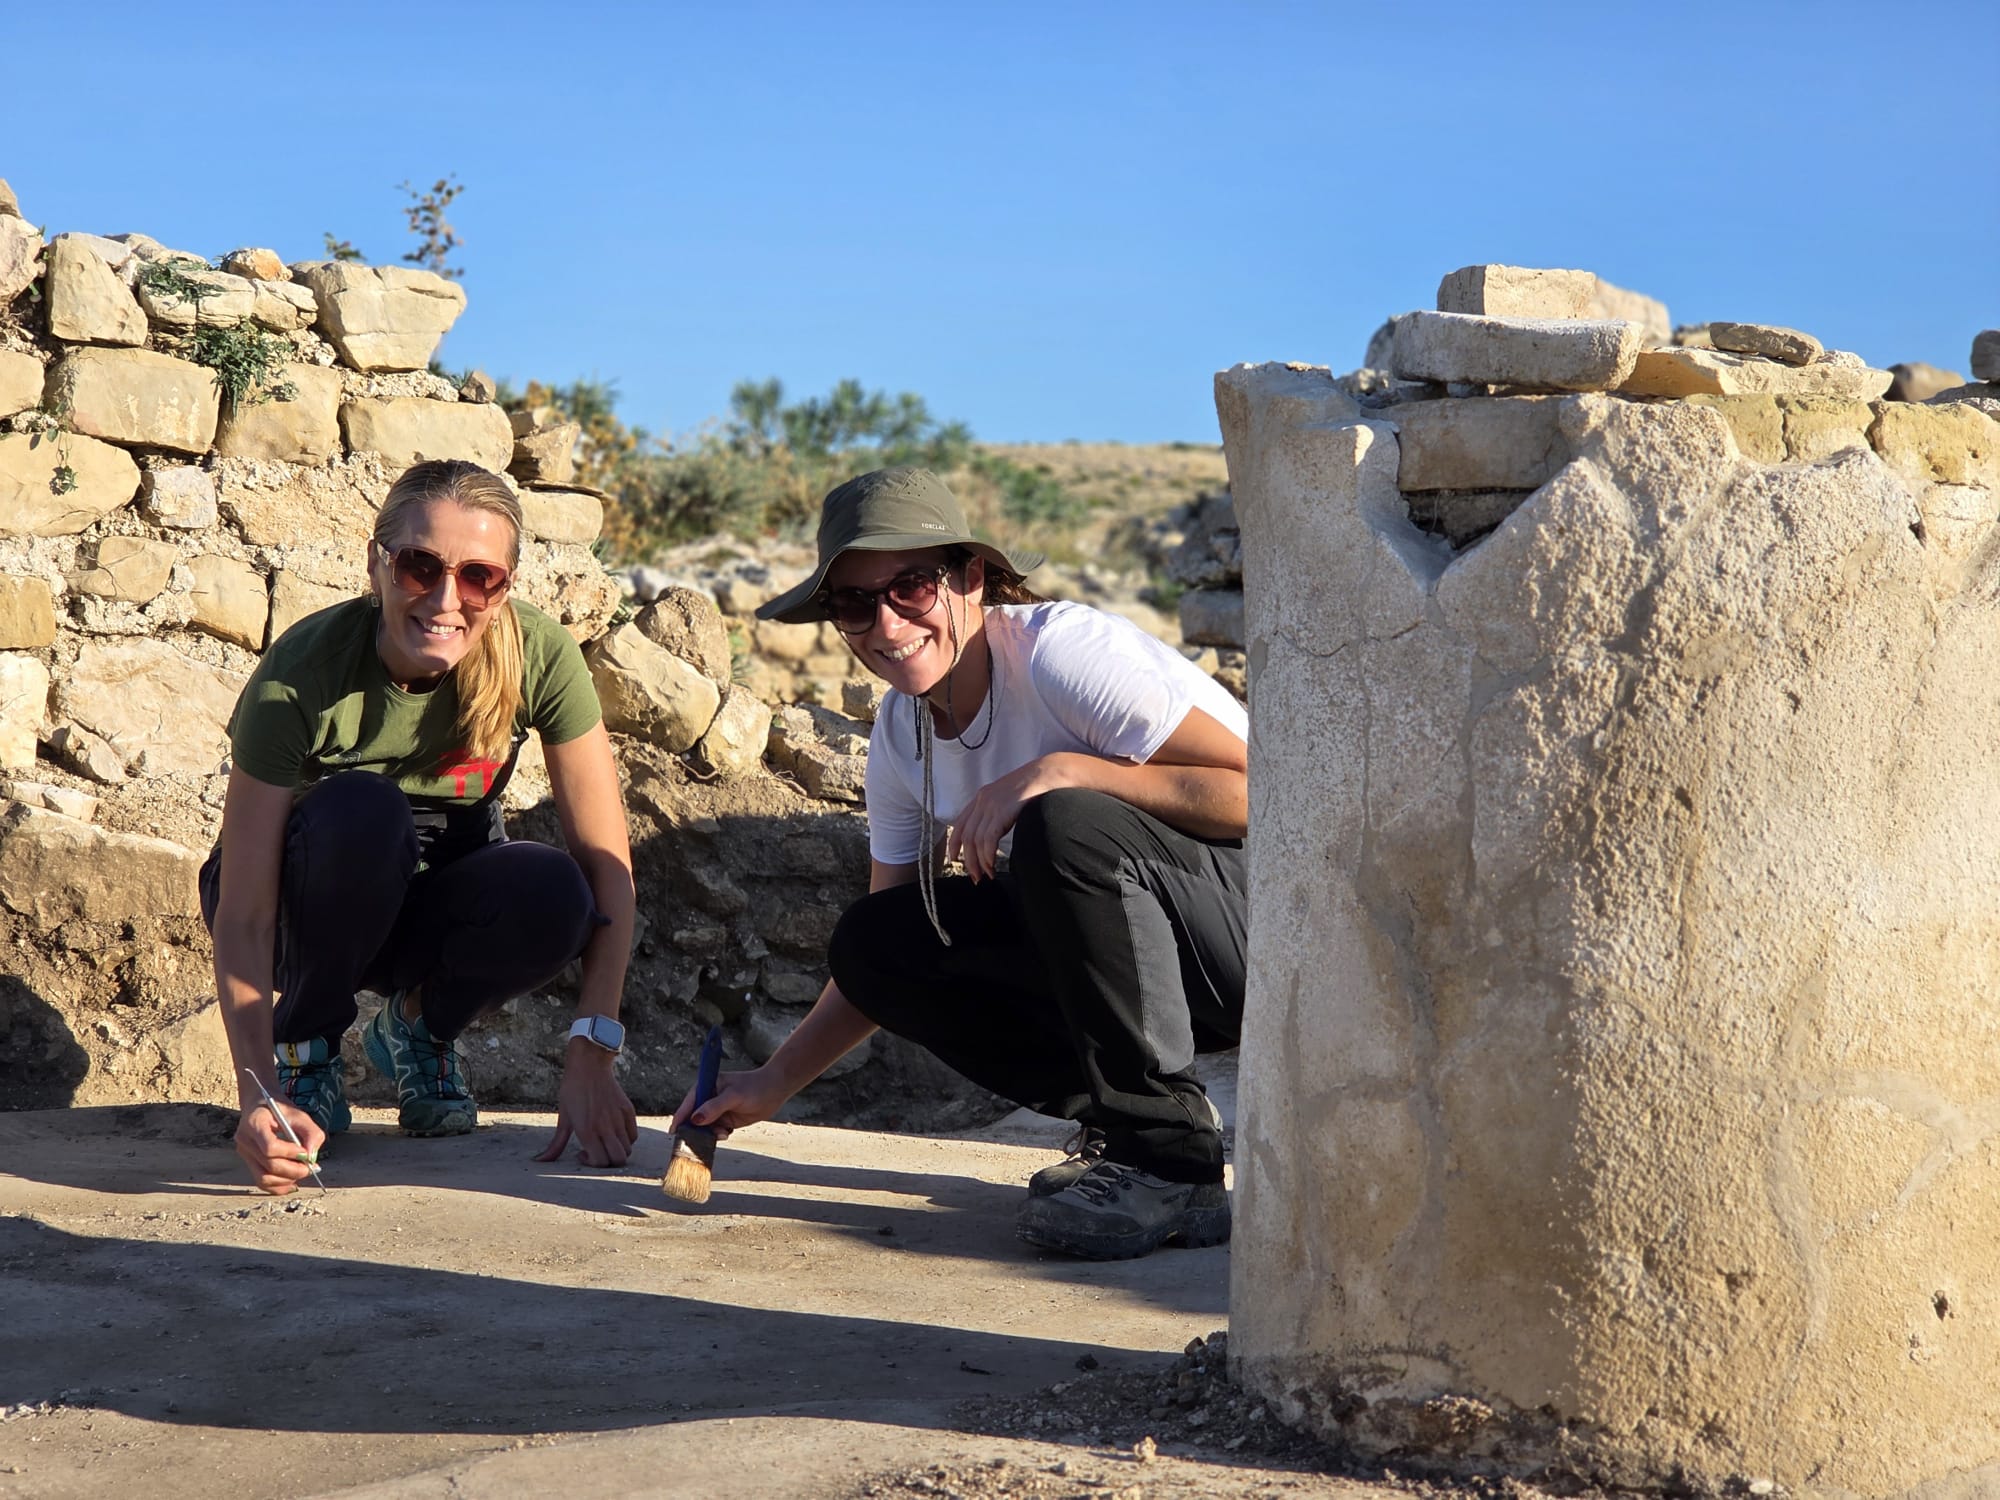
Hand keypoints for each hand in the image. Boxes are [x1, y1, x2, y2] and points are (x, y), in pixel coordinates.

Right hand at [234, 1098, 325, 1195]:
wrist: (259, 1105)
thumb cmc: (279, 1109)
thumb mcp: (299, 1114)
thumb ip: (311, 1133)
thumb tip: (312, 1156)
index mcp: (254, 1124)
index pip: (270, 1147)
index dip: (290, 1153)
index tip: (305, 1152)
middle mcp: (245, 1141)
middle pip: (269, 1165)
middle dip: (294, 1170)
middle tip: (311, 1168)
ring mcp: (244, 1154)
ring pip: (263, 1178)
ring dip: (287, 1180)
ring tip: (303, 1172)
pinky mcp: (248, 1162)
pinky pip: (261, 1182)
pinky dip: (278, 1187)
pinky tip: (293, 1183)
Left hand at [535, 1043, 639, 1166]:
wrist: (589, 1066)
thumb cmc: (572, 1091)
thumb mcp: (564, 1118)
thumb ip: (556, 1144)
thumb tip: (540, 1161)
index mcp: (587, 1130)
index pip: (600, 1162)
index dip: (592, 1164)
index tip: (582, 1153)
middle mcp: (605, 1127)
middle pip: (618, 1159)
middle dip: (608, 1162)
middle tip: (597, 1151)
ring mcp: (618, 1119)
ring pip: (627, 1149)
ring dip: (617, 1151)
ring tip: (605, 1141)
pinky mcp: (627, 1110)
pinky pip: (633, 1135)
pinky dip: (626, 1139)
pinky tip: (614, 1131)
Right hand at [670, 1064, 791, 1140]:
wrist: (776, 1090)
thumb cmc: (755, 1087)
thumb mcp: (734, 1096)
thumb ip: (714, 1107)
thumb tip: (694, 1119)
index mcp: (706, 1086)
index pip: (688, 1104)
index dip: (680, 1118)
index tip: (674, 1132)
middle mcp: (708, 1098)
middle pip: (693, 1118)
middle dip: (696, 1130)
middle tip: (699, 1140)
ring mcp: (716, 1110)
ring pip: (704, 1128)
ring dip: (709, 1134)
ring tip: (724, 1132)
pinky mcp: (725, 1120)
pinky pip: (715, 1131)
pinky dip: (718, 1135)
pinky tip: (728, 1132)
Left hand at [945, 755, 1077, 881]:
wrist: (1049, 773)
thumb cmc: (1035, 788)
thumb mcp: (1009, 799)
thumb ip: (998, 812)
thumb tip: (995, 834)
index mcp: (981, 797)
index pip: (959, 824)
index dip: (954, 845)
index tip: (955, 860)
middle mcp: (982, 800)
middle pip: (966, 837)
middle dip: (968, 861)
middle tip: (975, 877)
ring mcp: (991, 805)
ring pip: (975, 841)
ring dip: (979, 863)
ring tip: (987, 876)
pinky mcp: (1002, 811)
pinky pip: (988, 840)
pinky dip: (988, 856)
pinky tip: (992, 866)